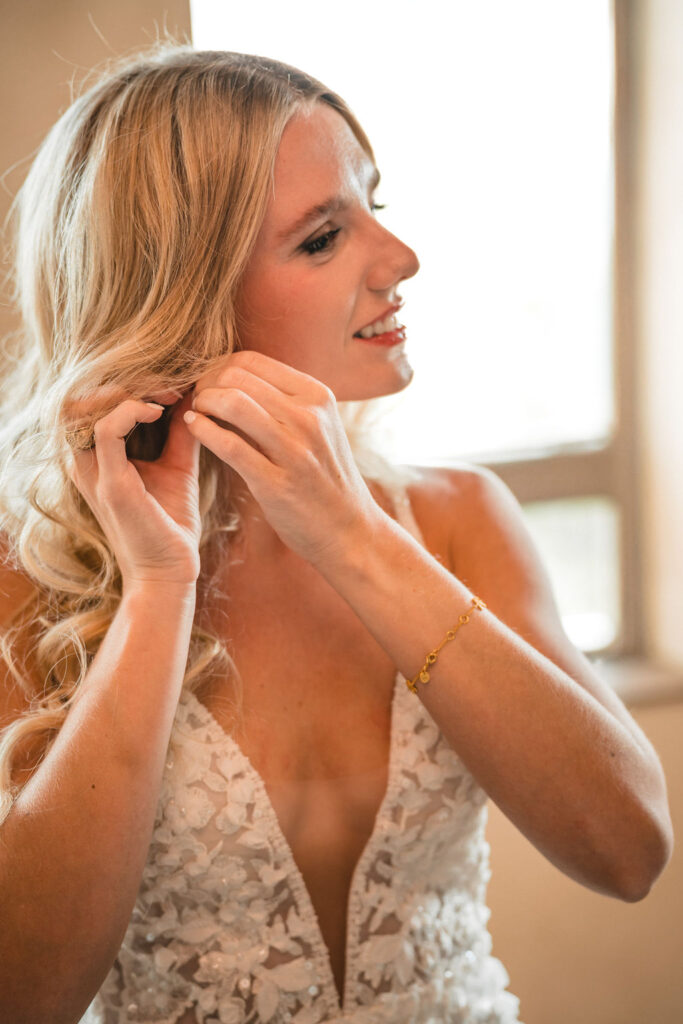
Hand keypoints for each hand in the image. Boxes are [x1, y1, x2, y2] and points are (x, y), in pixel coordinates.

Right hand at [67, 389, 201, 587]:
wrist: (172, 570)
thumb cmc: (171, 523)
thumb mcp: (177, 467)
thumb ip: (180, 433)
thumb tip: (193, 396)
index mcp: (96, 458)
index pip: (90, 401)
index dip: (127, 383)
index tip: (170, 383)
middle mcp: (85, 462)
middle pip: (81, 397)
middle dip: (124, 380)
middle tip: (167, 381)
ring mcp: (93, 472)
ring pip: (85, 406)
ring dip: (126, 389)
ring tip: (164, 392)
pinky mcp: (110, 484)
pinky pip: (107, 429)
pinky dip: (132, 410)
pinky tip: (159, 410)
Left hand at [186, 350, 378, 565]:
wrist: (349, 530)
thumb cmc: (324, 477)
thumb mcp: (318, 427)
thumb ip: (284, 401)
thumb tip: (234, 377)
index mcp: (317, 396)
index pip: (251, 360)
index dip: (219, 367)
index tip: (208, 384)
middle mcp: (309, 417)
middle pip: (236, 377)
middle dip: (206, 383)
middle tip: (196, 399)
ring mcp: (295, 450)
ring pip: (231, 403)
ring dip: (202, 403)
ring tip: (196, 413)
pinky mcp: (277, 482)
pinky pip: (228, 445)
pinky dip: (202, 430)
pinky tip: (194, 428)